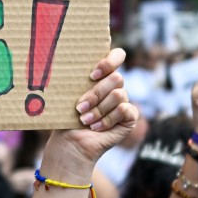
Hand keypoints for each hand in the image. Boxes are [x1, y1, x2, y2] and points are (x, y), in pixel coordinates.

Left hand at [54, 49, 138, 166]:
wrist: (71, 141)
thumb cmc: (68, 116)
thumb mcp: (71, 94)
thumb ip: (78, 77)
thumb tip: (70, 62)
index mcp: (102, 75)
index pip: (118, 56)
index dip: (109, 61)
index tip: (92, 75)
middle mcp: (115, 86)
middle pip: (116, 78)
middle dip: (96, 94)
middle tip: (80, 107)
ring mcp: (124, 101)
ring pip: (118, 94)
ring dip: (99, 109)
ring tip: (85, 120)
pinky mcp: (130, 117)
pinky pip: (125, 110)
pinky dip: (108, 120)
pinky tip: (96, 127)